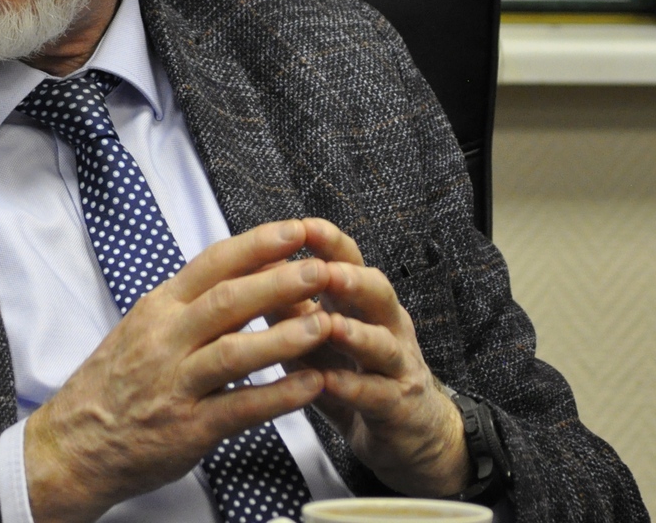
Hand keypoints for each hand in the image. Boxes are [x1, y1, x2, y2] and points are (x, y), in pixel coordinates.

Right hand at [24, 220, 329, 522]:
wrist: (75, 443)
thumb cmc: (116, 381)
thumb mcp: (144, 327)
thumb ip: (191, 304)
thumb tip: (248, 274)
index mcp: (158, 307)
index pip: (212, 264)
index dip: (257, 245)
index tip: (296, 230)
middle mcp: (165, 338)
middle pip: (228, 301)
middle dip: (279, 283)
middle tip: (322, 270)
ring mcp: (175, 383)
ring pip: (234, 352)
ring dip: (284, 337)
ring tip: (325, 324)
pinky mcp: (188, 428)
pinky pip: (239, 408)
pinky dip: (278, 397)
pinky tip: (311, 386)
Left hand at [282, 219, 469, 496]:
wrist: (406, 430)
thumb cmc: (351, 371)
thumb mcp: (315, 336)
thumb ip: (287, 305)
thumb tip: (249, 267)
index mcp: (362, 301)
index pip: (349, 260)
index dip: (329, 242)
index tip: (302, 226)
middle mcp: (386, 326)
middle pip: (377, 292)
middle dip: (351, 279)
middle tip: (324, 271)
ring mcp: (397, 366)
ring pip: (383, 344)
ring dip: (356, 334)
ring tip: (329, 326)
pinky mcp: (399, 407)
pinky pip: (378, 395)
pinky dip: (353, 388)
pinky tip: (329, 383)